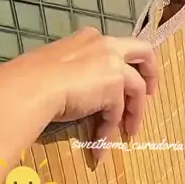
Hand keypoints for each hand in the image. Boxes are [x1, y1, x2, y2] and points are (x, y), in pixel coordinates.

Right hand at [40, 28, 157, 156]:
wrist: (32, 87)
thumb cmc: (34, 78)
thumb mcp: (58, 66)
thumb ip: (75, 71)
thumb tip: (77, 92)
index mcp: (91, 38)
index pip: (118, 47)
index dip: (127, 64)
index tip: (127, 79)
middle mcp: (107, 45)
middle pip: (144, 53)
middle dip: (151, 73)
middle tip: (150, 95)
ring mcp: (113, 65)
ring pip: (137, 89)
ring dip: (135, 113)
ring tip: (130, 133)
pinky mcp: (114, 87)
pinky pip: (117, 113)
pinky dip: (109, 130)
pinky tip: (100, 146)